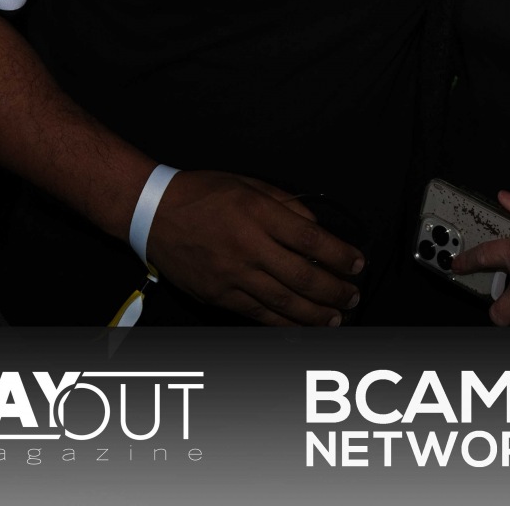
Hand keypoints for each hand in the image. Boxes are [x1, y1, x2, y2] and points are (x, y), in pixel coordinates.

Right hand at [147, 170, 363, 325]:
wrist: (152, 213)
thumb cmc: (202, 193)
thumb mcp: (248, 183)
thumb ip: (285, 203)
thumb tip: (316, 225)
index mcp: (258, 213)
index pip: (311, 239)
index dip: (339, 255)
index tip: (357, 263)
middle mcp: (248, 246)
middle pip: (303, 276)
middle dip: (335, 291)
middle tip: (353, 296)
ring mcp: (233, 275)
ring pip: (284, 302)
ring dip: (316, 314)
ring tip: (337, 318)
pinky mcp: (219, 295)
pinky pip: (258, 313)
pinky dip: (284, 323)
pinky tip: (302, 326)